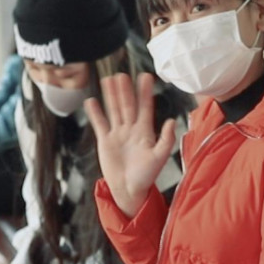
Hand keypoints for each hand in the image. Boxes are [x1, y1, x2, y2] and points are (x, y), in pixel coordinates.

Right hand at [85, 73, 177, 217]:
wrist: (129, 190)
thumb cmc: (146, 176)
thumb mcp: (159, 157)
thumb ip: (166, 139)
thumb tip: (172, 121)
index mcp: (145, 132)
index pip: (145, 107)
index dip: (145, 92)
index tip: (146, 76)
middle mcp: (131, 130)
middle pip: (127, 105)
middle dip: (125, 90)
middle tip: (123, 74)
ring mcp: (118, 134)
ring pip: (113, 110)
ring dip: (111, 96)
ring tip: (108, 80)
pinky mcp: (105, 141)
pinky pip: (99, 124)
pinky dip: (95, 113)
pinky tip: (92, 101)